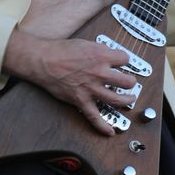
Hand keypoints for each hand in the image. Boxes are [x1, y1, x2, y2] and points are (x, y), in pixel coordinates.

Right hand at [3, 28, 135, 134]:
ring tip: (129, 100)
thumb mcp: (85, 43)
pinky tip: (110, 131)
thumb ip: (100, 50)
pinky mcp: (81, 100)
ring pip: (118, 100)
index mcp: (102, 56)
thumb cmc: (61, 50)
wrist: (44, 60)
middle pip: (127, 81)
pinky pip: (95, 117)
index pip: (125, 59)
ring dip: (127, 101)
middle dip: (131, 82)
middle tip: (129, 82)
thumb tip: (108, 55)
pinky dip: (103, 126)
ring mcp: (92, 89)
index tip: (123, 62)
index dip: (125, 60)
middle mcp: (100, 73)